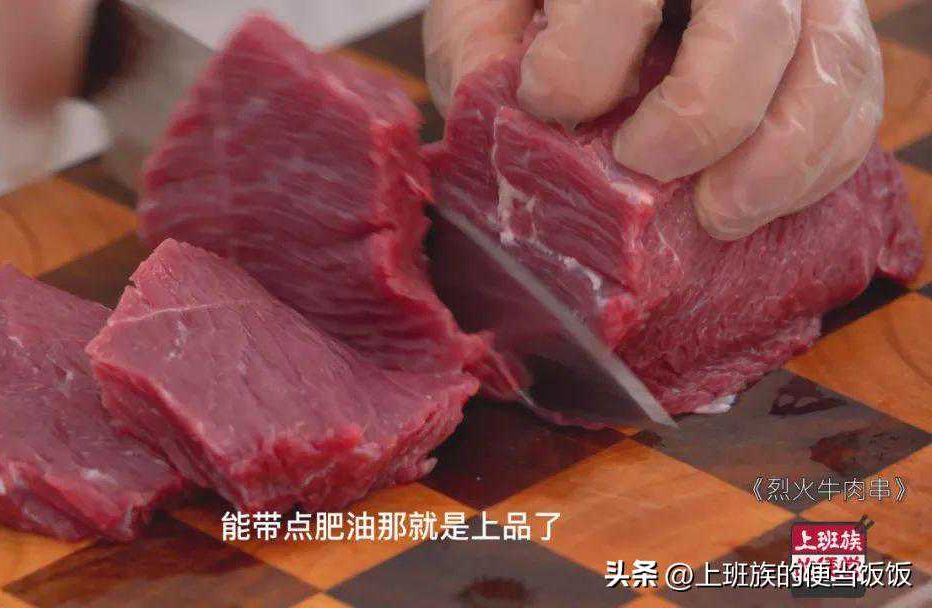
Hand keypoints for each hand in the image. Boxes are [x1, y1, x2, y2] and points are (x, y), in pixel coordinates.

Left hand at [423, 0, 884, 239]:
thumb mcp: (486, 7)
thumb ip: (479, 51)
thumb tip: (509, 112)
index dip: (584, 62)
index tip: (552, 105)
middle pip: (751, 22)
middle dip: (703, 115)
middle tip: (646, 165)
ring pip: (828, 60)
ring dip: (781, 156)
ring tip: (719, 215)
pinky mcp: (830, 25)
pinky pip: (856, 92)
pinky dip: (821, 159)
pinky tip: (763, 199)